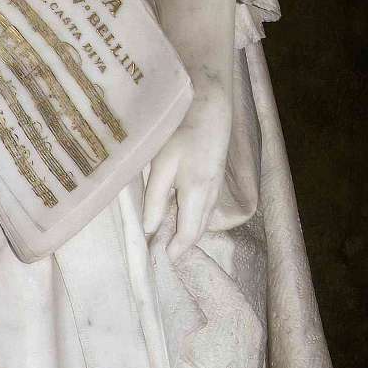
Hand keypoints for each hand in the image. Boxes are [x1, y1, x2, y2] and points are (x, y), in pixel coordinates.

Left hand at [143, 88, 230, 261]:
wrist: (211, 105)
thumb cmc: (182, 132)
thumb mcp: (162, 165)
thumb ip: (156, 198)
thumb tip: (150, 229)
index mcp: (197, 195)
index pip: (188, 235)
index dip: (175, 251)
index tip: (159, 262)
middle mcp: (211, 196)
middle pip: (198, 231)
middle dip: (181, 246)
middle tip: (160, 255)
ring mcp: (216, 187)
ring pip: (203, 219)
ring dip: (187, 232)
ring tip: (167, 240)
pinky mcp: (216, 178)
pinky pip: (205, 208)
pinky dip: (193, 218)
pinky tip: (179, 214)